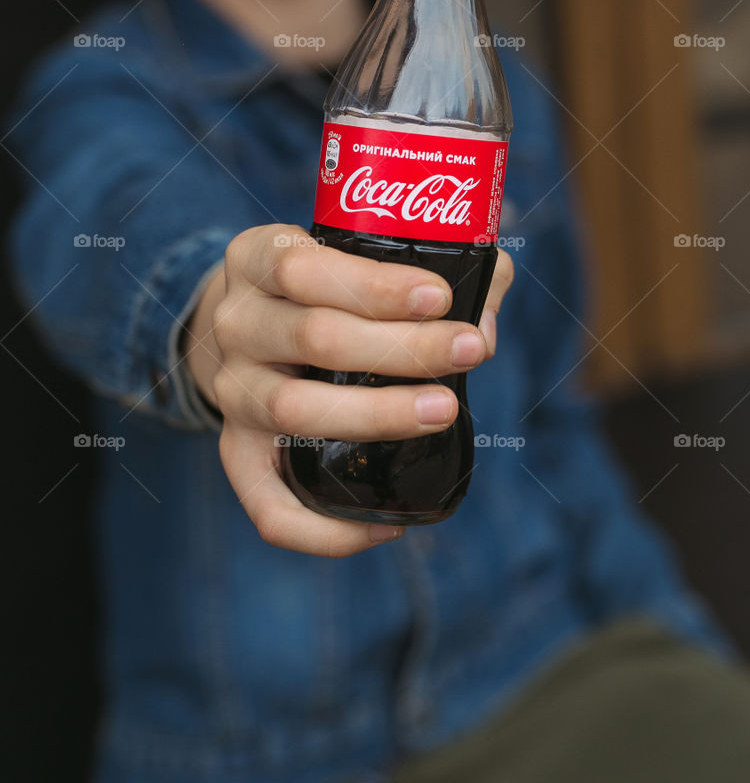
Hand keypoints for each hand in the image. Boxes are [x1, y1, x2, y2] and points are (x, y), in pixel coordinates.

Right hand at [183, 224, 513, 557]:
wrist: (253, 323)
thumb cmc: (330, 282)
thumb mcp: (359, 252)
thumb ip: (438, 268)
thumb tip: (485, 330)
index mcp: (256, 257)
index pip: (302, 268)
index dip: (375, 286)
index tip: (441, 297)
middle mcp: (234, 323)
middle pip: (313, 337)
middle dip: (402, 348)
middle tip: (469, 350)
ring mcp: (230, 392)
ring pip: (294, 412)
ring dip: (378, 415)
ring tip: (445, 411)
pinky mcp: (236, 453)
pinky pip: (267, 508)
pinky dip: (325, 530)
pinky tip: (388, 524)